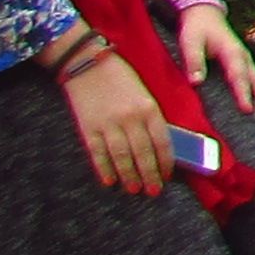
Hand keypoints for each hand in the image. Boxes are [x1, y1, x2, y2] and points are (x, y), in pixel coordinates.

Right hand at [61, 46, 172, 194]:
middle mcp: (130, 118)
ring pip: (121, 157)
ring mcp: (108, 124)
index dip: (165, 162)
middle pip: (143, 153)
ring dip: (129, 176)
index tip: (167, 176)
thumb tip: (159, 145)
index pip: (162, 142)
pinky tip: (110, 181)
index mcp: (148, 108)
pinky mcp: (88, 127)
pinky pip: (98, 153)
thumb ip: (151, 117)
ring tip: (134, 189)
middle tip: (153, 191)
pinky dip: (104, 169)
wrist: (87, 63)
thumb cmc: (120, 77)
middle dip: (149, 175)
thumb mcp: (144, 93)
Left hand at [176, 2, 254, 120]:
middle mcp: (243, 57)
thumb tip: (196, 82)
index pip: (238, 76)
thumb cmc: (198, 28)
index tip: (247, 110)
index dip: (243, 93)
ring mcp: (245, 61)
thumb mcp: (190, 41)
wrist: (204, 13)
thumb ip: (193, 61)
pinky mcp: (243, 65)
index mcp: (231, 52)